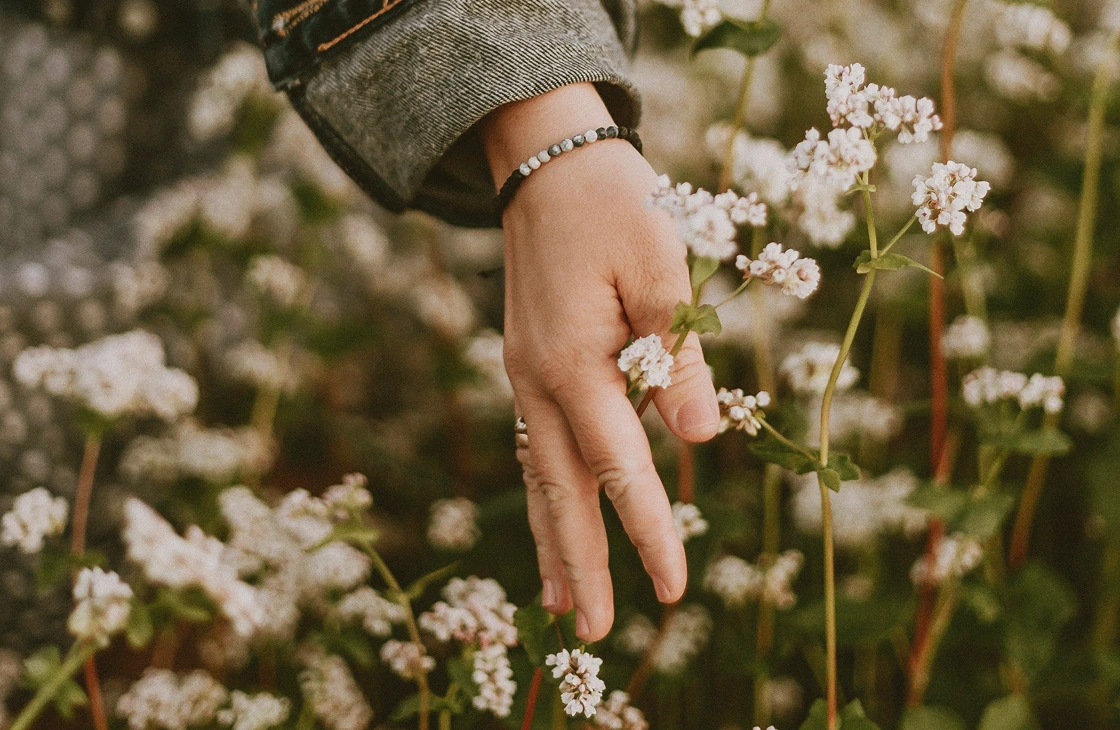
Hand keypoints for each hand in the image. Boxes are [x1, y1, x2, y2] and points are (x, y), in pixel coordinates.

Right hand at [482, 83, 720, 640]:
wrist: (547, 161)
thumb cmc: (613, 204)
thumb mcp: (660, 267)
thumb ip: (676, 357)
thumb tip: (700, 438)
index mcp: (573, 362)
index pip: (617, 466)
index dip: (647, 529)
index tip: (672, 588)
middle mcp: (538, 380)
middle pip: (559, 490)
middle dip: (578, 562)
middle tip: (588, 632)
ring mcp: (525, 374)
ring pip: (538, 474)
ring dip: (553, 539)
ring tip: (558, 601)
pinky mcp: (528, 363)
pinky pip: (534, 444)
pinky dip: (544, 492)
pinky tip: (552, 518)